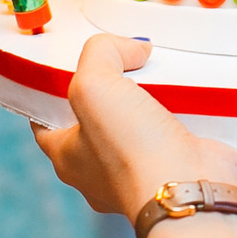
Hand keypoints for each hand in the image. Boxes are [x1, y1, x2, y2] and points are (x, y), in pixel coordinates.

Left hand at [33, 36, 236, 219]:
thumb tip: (134, 48)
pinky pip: (174, 133)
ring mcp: (140, 172)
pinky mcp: (176, 167)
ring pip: (138, 126)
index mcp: (67, 157)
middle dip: (110, 90)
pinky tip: (191, 94)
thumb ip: (100, 53)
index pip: (45, 121)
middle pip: (96, 119)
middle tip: (124, 61)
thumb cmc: (131, 150)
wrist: (190, 189)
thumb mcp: (94, 85)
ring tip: (162, 72)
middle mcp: (99, 171)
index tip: (67, 66)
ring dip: (150, 100)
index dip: (51, 92)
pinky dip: (183, 113)